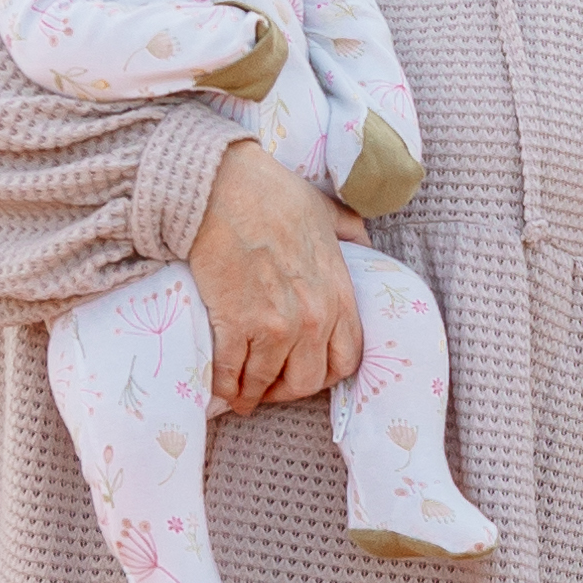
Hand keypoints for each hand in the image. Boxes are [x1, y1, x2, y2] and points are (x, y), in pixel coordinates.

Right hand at [186, 139, 364, 413]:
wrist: (222, 189)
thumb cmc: (272, 195)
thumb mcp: (328, 211)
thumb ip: (350, 232)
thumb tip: (363, 241)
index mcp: (338, 294)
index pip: (346, 359)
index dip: (324, 373)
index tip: (304, 370)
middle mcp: (314, 318)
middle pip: (307, 381)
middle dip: (287, 389)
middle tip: (269, 385)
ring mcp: (275, 326)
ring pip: (267, 382)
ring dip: (251, 392)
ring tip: (240, 393)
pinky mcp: (236, 326)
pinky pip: (232, 374)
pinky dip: (223, 386)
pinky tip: (219, 387)